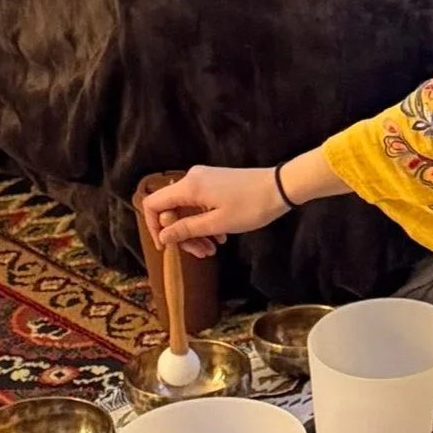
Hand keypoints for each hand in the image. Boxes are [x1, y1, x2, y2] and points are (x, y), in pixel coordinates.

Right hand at [141, 166, 287, 258]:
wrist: (280, 187)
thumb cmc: (251, 206)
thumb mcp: (217, 223)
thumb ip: (187, 229)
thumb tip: (163, 236)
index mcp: (188, 186)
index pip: (153, 204)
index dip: (154, 226)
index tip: (166, 246)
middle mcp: (191, 178)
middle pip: (171, 209)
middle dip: (182, 234)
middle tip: (200, 253)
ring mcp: (204, 179)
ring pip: (187, 209)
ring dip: (196, 231)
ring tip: (212, 250)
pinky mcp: (215, 182)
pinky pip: (200, 204)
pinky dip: (206, 222)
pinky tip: (221, 237)